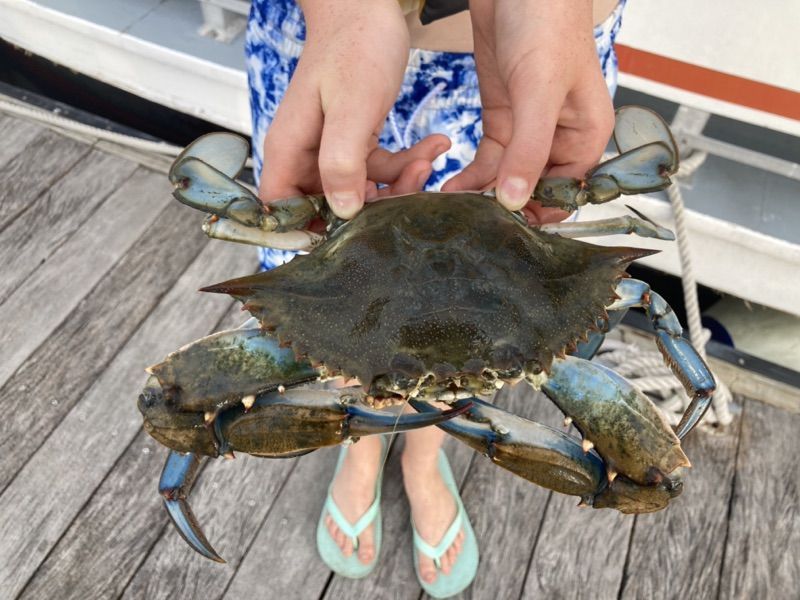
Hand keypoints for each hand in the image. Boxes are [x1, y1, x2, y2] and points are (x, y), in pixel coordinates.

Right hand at [260, 0, 450, 217]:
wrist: (369, 8)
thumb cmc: (354, 46)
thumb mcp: (352, 107)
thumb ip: (342, 161)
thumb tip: (342, 210)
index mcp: (290, 149)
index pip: (282, 208)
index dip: (308, 229)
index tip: (351, 234)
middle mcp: (306, 154)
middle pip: (330, 206)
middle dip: (375, 204)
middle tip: (412, 181)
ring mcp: (330, 149)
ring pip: (362, 191)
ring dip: (400, 181)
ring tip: (429, 156)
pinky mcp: (355, 142)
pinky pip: (379, 170)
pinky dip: (406, 163)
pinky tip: (432, 145)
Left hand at [443, 0, 614, 223]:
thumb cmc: (546, 24)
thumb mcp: (538, 92)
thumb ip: (528, 149)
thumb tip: (515, 201)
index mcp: (586, 136)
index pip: (565, 194)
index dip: (536, 214)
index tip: (502, 231)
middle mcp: (561, 139)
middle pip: (534, 192)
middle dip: (504, 209)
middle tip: (470, 226)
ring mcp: (529, 130)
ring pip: (506, 179)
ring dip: (481, 197)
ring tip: (452, 212)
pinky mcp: (503, 119)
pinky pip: (488, 161)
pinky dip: (470, 176)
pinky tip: (450, 189)